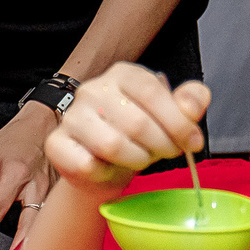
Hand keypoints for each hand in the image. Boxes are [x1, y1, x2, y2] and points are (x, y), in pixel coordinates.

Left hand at [0, 102, 55, 249]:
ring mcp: (54, 191)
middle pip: (30, 223)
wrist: (45, 122)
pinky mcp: (63, 195)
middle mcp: (38, 184)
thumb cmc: (13, 141)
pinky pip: (53, 220)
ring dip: (34, 246)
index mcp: (16, 173)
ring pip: (46, 224)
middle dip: (19, 249)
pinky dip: (46, 235)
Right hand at [43, 64, 212, 201]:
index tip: (193, 142)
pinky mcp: (56, 143)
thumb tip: (191, 107)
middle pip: (137, 123)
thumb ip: (189, 103)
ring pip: (112, 145)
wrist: (105, 165)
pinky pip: (87, 165)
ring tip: (139, 159)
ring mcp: (71, 116)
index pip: (152, 91)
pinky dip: (105, 174)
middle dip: (161, 146)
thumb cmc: (139, 137)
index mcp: (122, 75)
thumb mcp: (170, 115)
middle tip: (165, 153)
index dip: (178, 121)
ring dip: (135, 160)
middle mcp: (92, 89)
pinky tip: (109, 168)